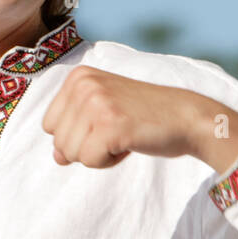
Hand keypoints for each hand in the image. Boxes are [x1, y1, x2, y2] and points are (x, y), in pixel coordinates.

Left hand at [41, 66, 237, 170]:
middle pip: (58, 141)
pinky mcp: (109, 125)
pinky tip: (129, 143)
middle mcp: (83, 85)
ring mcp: (96, 103)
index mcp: (78, 77)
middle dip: (87, 146)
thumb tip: (57, 157)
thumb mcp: (103, 112)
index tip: (107, 121)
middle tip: (119, 129)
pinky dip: (109, 161)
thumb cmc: (145, 116)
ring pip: (71, 154)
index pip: (49, 125)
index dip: (77, 134)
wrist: (188, 117)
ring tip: (124, 134)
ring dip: (99, 154)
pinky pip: (90, 161)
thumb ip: (74, 129)